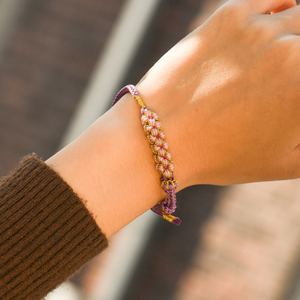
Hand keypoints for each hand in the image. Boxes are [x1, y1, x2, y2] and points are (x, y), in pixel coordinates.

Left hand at [137, 0, 299, 185]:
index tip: (289, 93)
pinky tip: (271, 27)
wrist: (163, 138)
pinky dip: (279, 8)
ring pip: (297, 18)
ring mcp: (261, 30)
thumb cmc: (221, 158)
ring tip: (274, 59)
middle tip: (279, 81)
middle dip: (297, 66)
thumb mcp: (283, 165)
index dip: (298, 90)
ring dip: (293, 36)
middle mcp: (295, 54)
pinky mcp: (231, 16)